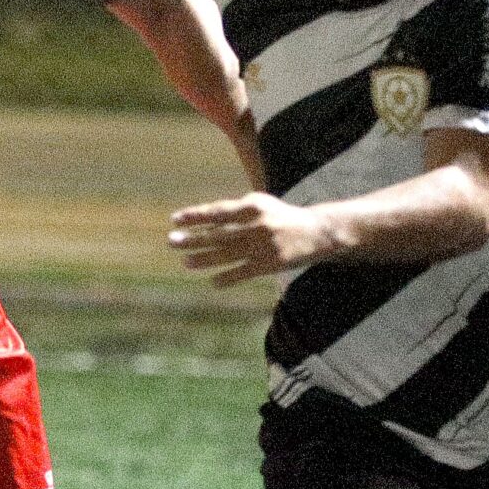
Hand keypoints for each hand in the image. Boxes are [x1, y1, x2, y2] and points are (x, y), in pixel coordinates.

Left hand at [168, 193, 338, 286]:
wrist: (317, 232)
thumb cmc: (281, 217)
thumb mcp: (260, 206)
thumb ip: (235, 213)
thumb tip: (203, 224)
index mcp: (253, 205)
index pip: (218, 211)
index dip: (195, 216)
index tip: (174, 219)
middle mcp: (258, 224)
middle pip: (218, 233)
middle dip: (193, 238)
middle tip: (171, 241)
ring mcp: (265, 245)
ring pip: (228, 254)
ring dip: (204, 259)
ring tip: (186, 262)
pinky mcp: (272, 263)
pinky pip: (244, 272)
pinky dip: (228, 277)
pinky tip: (213, 282)